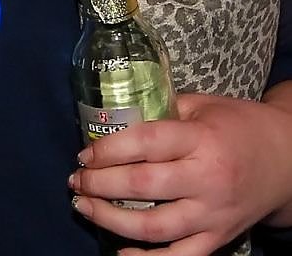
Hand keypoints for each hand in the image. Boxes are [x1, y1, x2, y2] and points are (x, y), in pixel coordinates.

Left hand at [68, 92, 291, 255]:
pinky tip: (120, 253)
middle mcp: (206, 179)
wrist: (285, 161)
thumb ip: (163, 113)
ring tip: (84, 206)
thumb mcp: (201, 106)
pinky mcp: (218, 239)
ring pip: (154, 227)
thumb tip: (116, 121)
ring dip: (111, 220)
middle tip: (75, 181)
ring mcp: (212, 215)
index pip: (144, 142)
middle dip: (100, 185)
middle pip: (142, 186)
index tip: (83, 154)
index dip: (108, 150)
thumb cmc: (238, 125)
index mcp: (200, 139)